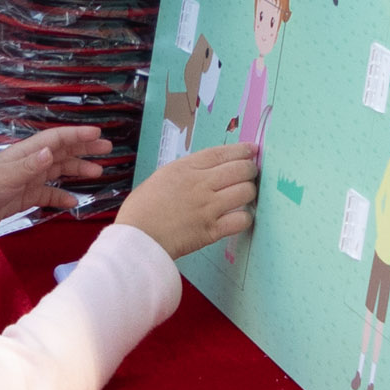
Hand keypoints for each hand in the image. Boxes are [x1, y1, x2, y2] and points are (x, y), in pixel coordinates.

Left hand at [0, 124, 108, 239]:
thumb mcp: (9, 176)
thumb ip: (30, 165)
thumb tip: (50, 152)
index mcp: (26, 152)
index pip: (56, 139)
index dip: (76, 135)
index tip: (97, 133)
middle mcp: (30, 162)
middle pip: (61, 151)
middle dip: (83, 148)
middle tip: (107, 148)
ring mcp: (29, 179)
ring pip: (58, 171)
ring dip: (77, 169)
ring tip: (98, 171)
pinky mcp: (27, 196)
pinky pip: (49, 193)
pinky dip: (61, 195)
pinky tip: (74, 200)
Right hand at [122, 140, 260, 258]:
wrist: (137, 238)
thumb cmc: (141, 209)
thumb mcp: (160, 178)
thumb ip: (185, 173)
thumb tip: (207, 171)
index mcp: (185, 168)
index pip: (221, 153)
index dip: (241, 150)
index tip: (252, 150)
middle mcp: (200, 184)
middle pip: (240, 169)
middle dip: (250, 170)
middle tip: (250, 174)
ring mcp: (208, 207)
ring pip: (245, 192)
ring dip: (249, 192)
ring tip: (245, 196)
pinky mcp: (212, 230)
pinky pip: (241, 220)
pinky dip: (245, 217)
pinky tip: (239, 217)